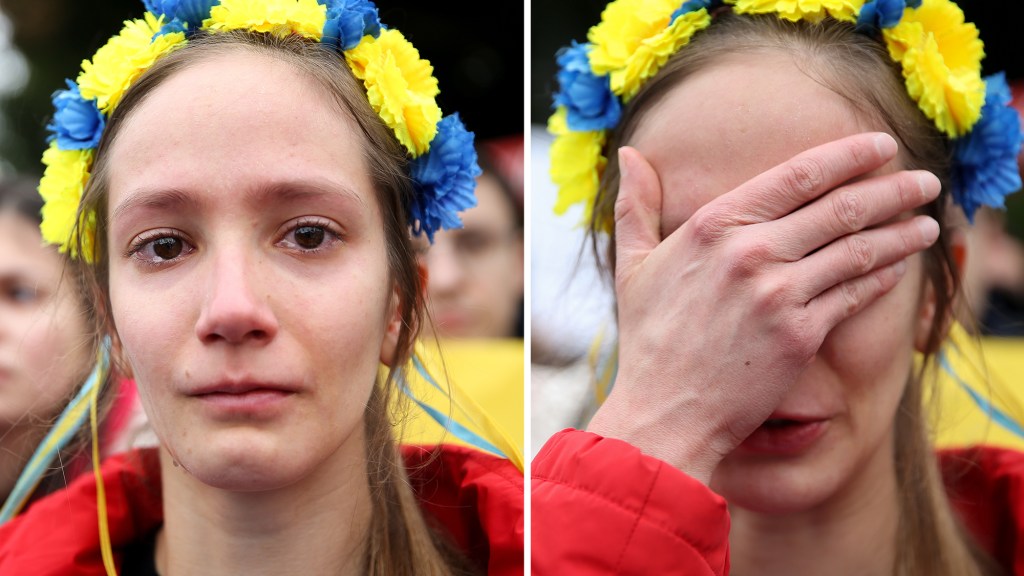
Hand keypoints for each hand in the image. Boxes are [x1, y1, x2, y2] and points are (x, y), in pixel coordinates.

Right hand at [586, 133, 939, 483]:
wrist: (664, 410)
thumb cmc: (648, 338)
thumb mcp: (632, 264)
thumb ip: (635, 205)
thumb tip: (627, 155)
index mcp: (713, 225)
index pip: (797, 175)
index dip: (848, 155)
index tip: (881, 145)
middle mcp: (750, 251)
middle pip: (840, 207)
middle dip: (892, 189)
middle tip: (925, 181)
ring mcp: (778, 293)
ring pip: (858, 249)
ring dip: (901, 233)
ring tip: (927, 224)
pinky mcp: (800, 334)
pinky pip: (854, 294)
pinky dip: (882, 277)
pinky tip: (898, 267)